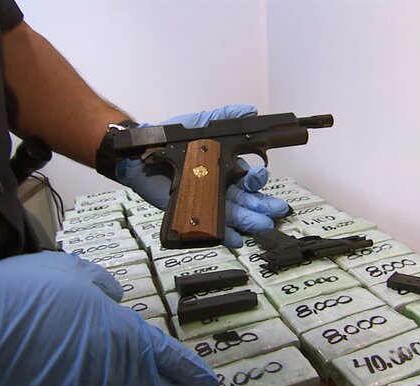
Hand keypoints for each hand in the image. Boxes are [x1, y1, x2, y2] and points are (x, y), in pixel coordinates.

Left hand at [116, 104, 289, 247]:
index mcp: (227, 170)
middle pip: (247, 199)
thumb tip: (250, 110)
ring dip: (250, 220)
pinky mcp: (193, 214)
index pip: (248, 177)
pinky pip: (211, 227)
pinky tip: (237, 240)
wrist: (143, 157)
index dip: (257, 177)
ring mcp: (208, 202)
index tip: (261, 171)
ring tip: (263, 225)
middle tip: (277, 210)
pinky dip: (225, 235)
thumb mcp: (202, 125)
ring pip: (234, 214)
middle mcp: (222, 188)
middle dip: (263, 205)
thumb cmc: (173, 141)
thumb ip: (225, 117)